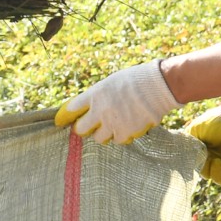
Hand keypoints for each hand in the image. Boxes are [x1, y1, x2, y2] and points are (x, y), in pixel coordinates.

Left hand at [54, 60, 179, 144]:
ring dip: (103, 133)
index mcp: (95, 94)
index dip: (65, 116)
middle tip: (88, 127)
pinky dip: (120, 136)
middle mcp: (100, 110)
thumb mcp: (112, 82)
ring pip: (99, 138)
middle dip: (83, 129)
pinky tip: (127, 127)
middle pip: (80, 129)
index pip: (72, 108)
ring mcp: (112, 123)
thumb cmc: (137, 79)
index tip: (60, 121)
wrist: (160, 85)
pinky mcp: (126, 132)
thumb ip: (99, 96)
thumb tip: (91, 108)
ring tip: (113, 126)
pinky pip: (117, 140)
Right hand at [185, 96, 220, 184]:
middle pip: (198, 168)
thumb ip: (188, 143)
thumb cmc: (216, 122)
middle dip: (198, 164)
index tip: (188, 155)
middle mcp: (210, 156)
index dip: (188, 159)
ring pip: (208, 175)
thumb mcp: (196, 129)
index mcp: (200, 146)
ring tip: (212, 158)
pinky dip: (217, 174)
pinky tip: (218, 162)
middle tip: (201, 155)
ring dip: (207, 169)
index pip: (190, 159)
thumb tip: (185, 155)